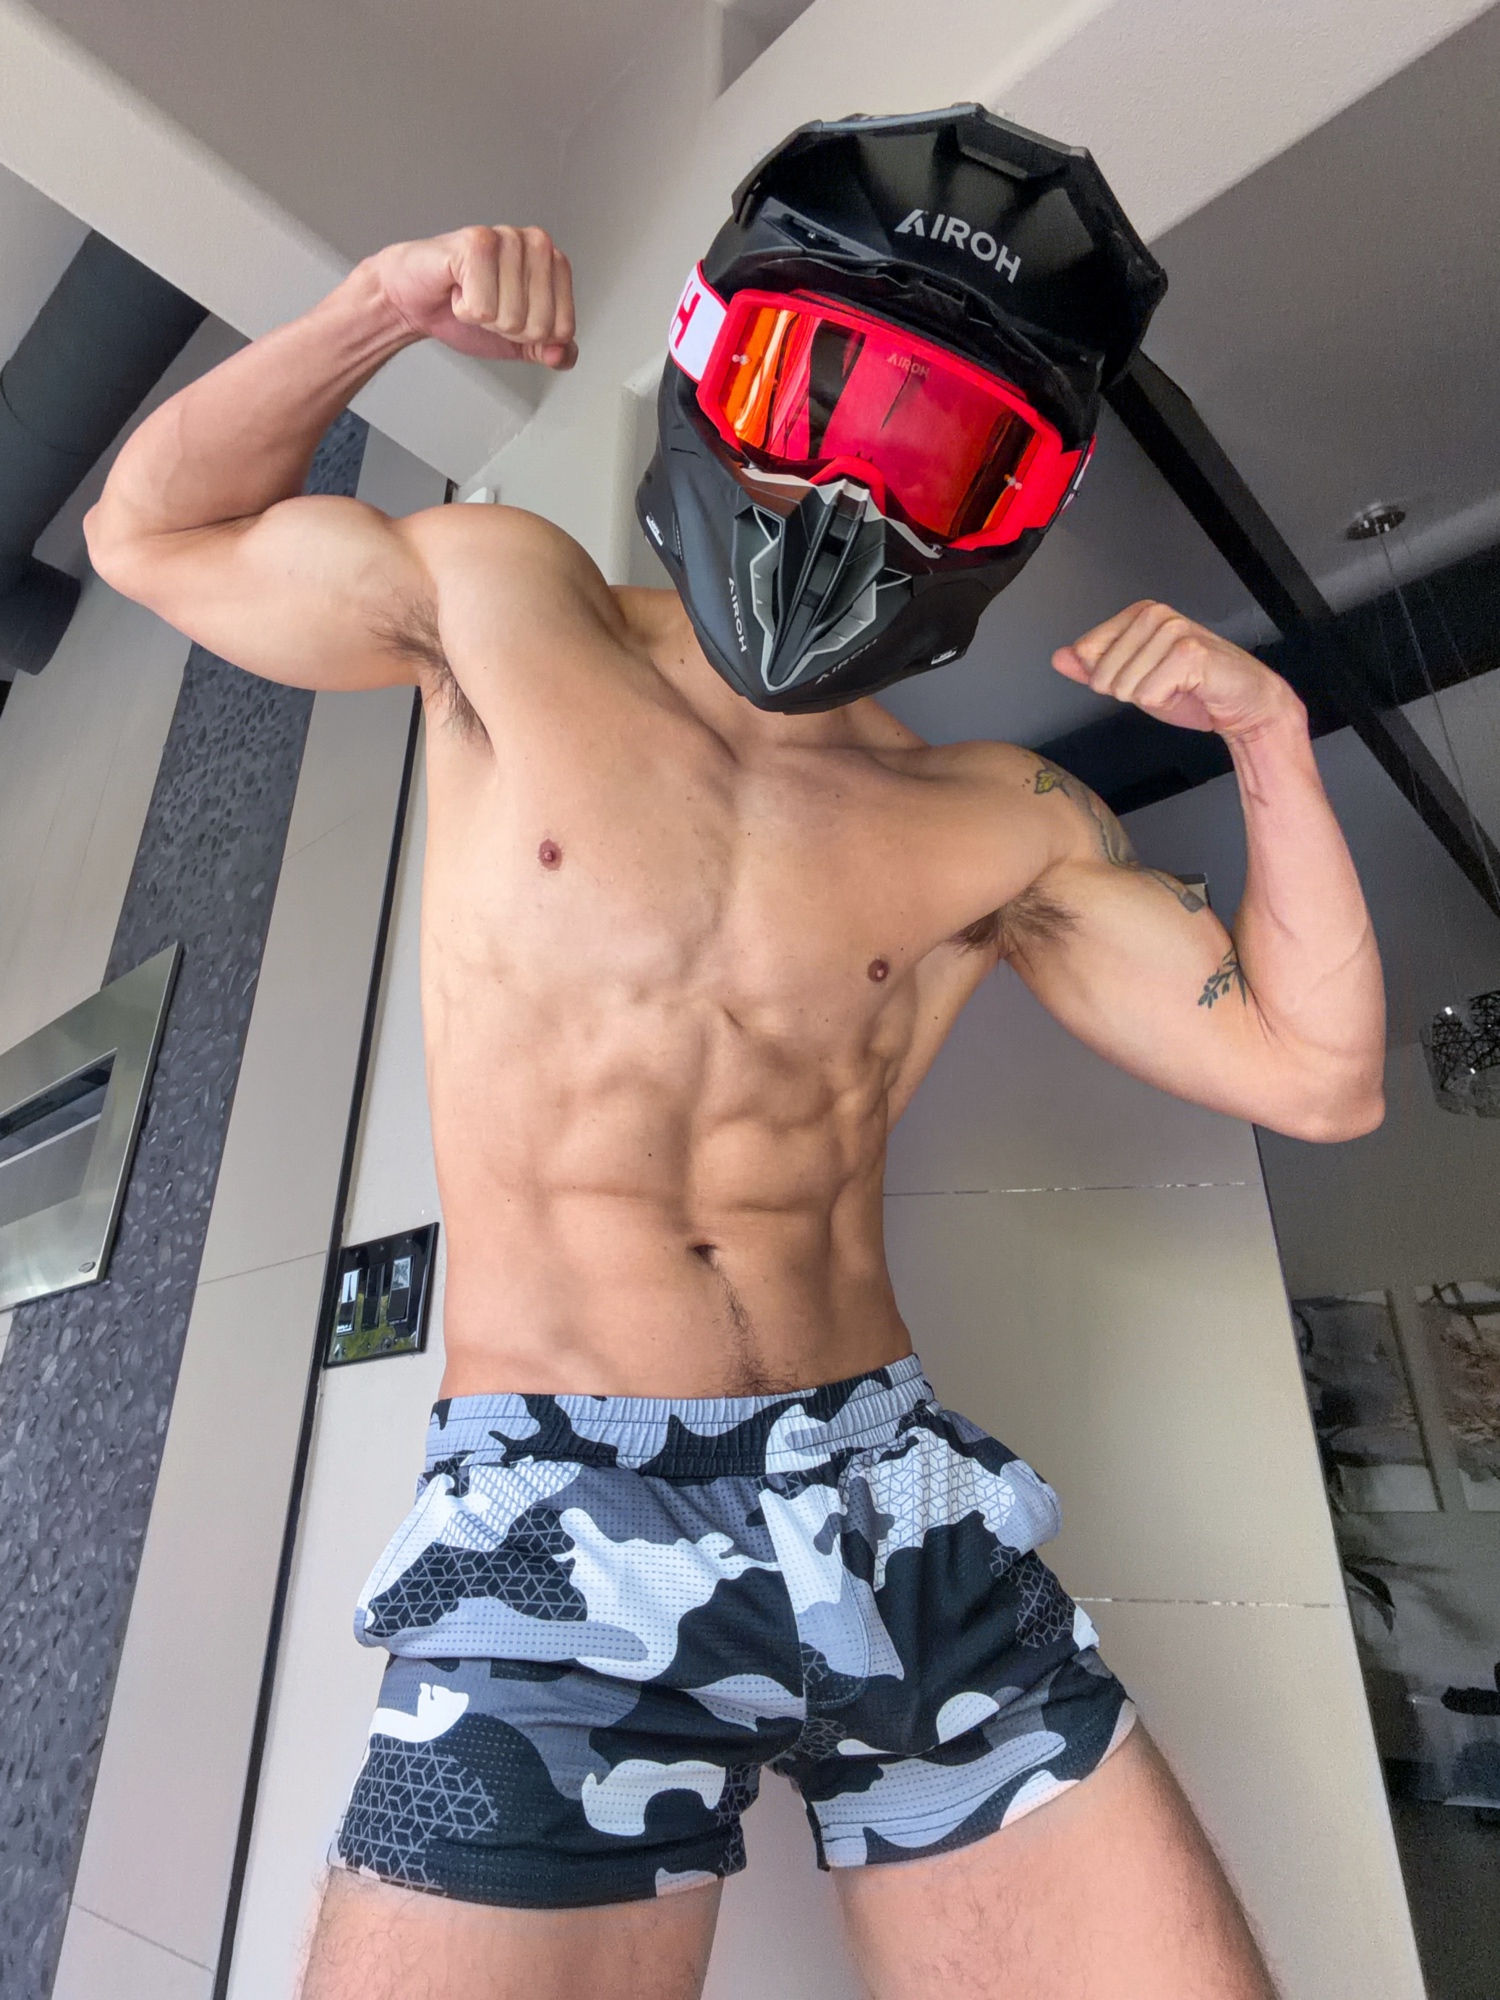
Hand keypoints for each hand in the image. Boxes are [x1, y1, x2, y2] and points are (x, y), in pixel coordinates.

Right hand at [368, 226, 576, 367]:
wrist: (415, 301)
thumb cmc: (464, 310)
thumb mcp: (517, 340)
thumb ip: (548, 349)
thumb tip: (563, 355)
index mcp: (554, 263)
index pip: (564, 329)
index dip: (530, 337)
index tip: (506, 316)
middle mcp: (537, 243)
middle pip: (540, 325)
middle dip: (507, 329)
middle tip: (486, 305)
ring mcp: (508, 238)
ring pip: (512, 317)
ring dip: (483, 318)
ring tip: (470, 293)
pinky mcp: (476, 242)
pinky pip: (484, 308)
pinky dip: (464, 310)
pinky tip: (457, 288)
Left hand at [1052, 601, 1301, 739]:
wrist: (1241, 703)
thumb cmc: (1192, 689)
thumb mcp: (1134, 679)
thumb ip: (1095, 668)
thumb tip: (1059, 657)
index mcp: (1137, 614)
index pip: (1086, 654)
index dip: (1113, 680)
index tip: (1146, 676)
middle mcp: (1154, 614)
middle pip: (1103, 675)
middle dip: (1132, 693)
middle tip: (1166, 685)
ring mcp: (1173, 629)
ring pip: (1126, 687)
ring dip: (1153, 699)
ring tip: (1179, 688)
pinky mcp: (1190, 652)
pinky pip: (1149, 695)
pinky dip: (1167, 704)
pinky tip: (1190, 690)